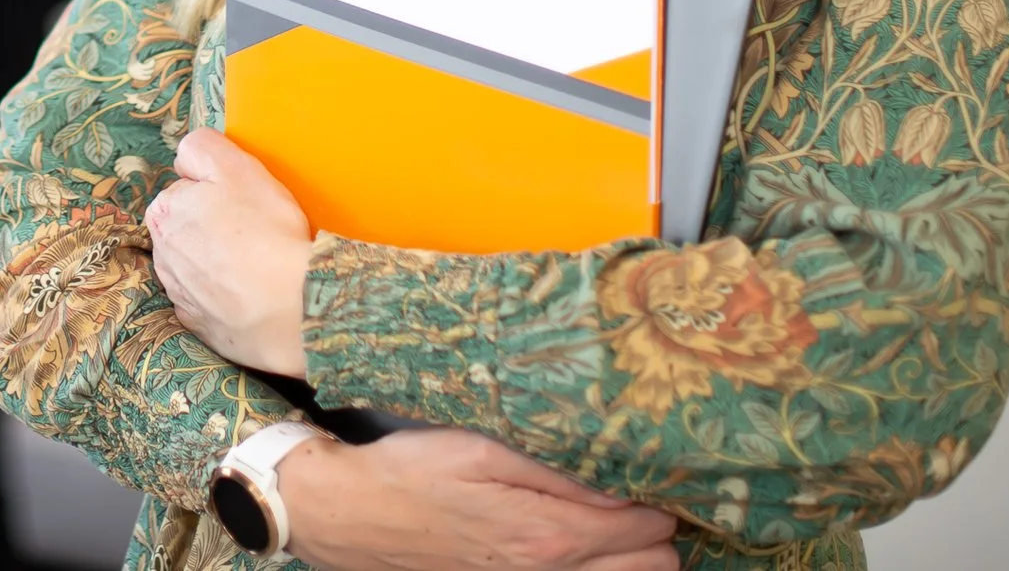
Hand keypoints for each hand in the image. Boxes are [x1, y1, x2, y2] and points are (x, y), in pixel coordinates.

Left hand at [146, 128, 311, 376]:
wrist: (289, 310)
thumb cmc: (266, 232)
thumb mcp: (236, 166)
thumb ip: (201, 148)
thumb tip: (185, 158)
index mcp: (164, 211)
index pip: (185, 190)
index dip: (216, 192)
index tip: (241, 203)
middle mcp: (161, 253)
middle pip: (188, 228)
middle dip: (213, 227)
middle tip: (253, 232)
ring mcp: (177, 294)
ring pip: (197, 265)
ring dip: (218, 263)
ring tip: (255, 265)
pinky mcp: (197, 325)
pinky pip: (208, 302)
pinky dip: (225, 297)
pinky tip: (250, 294)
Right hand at [279, 429, 678, 570]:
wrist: (350, 515)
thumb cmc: (411, 472)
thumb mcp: (480, 449)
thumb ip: (554, 469)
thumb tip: (619, 480)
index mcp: (548, 534)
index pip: (647, 526)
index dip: (658, 494)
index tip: (650, 465)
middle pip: (656, 565)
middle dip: (658, 528)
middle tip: (639, 488)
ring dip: (636, 552)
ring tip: (617, 514)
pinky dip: (599, 566)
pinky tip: (584, 537)